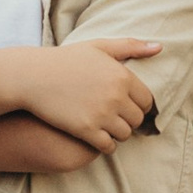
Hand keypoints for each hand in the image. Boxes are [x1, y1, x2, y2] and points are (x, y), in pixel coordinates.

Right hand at [13, 37, 159, 148]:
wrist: (32, 76)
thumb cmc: (65, 60)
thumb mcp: (98, 46)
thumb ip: (130, 46)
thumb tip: (159, 47)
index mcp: (122, 76)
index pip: (147, 101)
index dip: (138, 105)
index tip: (126, 106)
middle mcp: (116, 96)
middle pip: (137, 119)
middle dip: (128, 120)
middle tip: (114, 118)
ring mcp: (101, 115)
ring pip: (125, 134)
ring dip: (118, 133)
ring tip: (105, 127)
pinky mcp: (86, 130)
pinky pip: (109, 146)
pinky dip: (106, 145)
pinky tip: (96, 137)